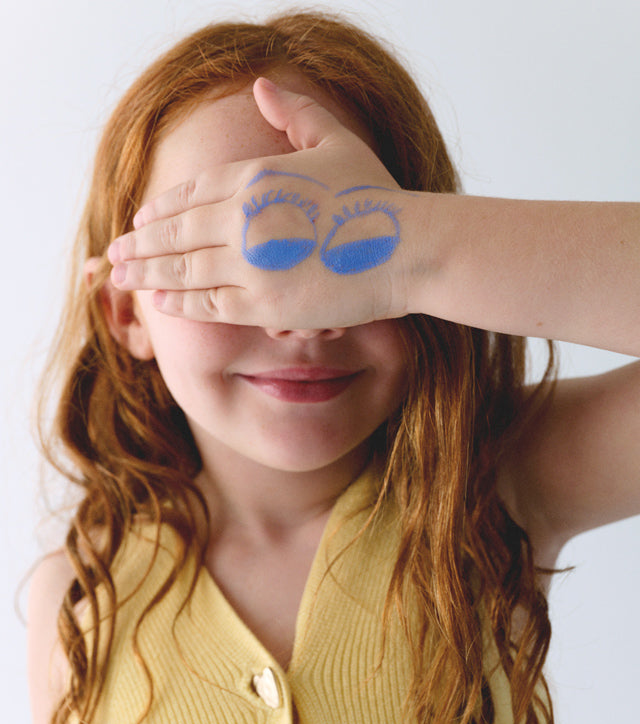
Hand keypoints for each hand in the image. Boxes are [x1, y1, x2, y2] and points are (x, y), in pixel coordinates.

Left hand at [107, 78, 411, 329]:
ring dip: (147, 274)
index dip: (162, 208)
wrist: (407, 250)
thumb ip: (295, 114)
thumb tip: (261, 85)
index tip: (140, 219)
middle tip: (113, 253)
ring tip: (121, 277)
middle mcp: (245, 218)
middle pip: (177, 232)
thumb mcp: (335, 142)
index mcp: (257, 176)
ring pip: (184, 269)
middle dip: (141, 244)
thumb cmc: (376, 198)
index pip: (192, 192)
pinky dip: (181, 302)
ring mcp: (251, 264)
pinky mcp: (264, 305)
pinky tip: (160, 302)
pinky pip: (210, 304)